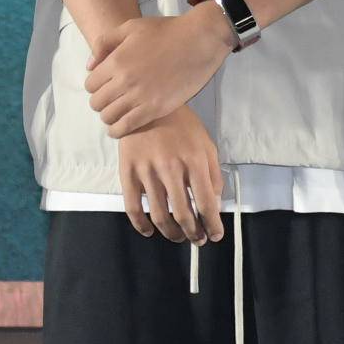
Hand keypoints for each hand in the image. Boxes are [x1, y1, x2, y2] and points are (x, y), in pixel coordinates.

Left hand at [86, 6, 229, 135]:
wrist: (199, 40)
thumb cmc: (166, 31)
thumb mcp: (131, 26)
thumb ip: (104, 43)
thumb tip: (90, 66)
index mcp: (116, 61)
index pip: (90, 85)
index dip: (95, 86)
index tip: (105, 86)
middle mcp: (124, 81)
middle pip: (97, 103)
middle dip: (100, 102)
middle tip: (111, 99)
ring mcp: (140, 96)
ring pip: (109, 117)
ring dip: (109, 116)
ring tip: (116, 113)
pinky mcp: (156, 108)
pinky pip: (127, 127)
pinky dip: (119, 130)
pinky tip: (120, 127)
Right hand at [117, 107, 228, 240]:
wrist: (147, 104)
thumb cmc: (181, 126)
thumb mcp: (206, 144)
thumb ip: (213, 174)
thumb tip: (214, 204)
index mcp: (194, 161)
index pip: (206, 203)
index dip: (212, 224)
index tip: (215, 235)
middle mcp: (172, 168)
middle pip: (183, 214)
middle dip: (193, 233)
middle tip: (198, 239)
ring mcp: (147, 171)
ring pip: (159, 215)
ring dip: (171, 233)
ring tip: (179, 237)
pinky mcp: (128, 172)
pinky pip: (133, 206)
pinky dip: (141, 225)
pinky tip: (150, 231)